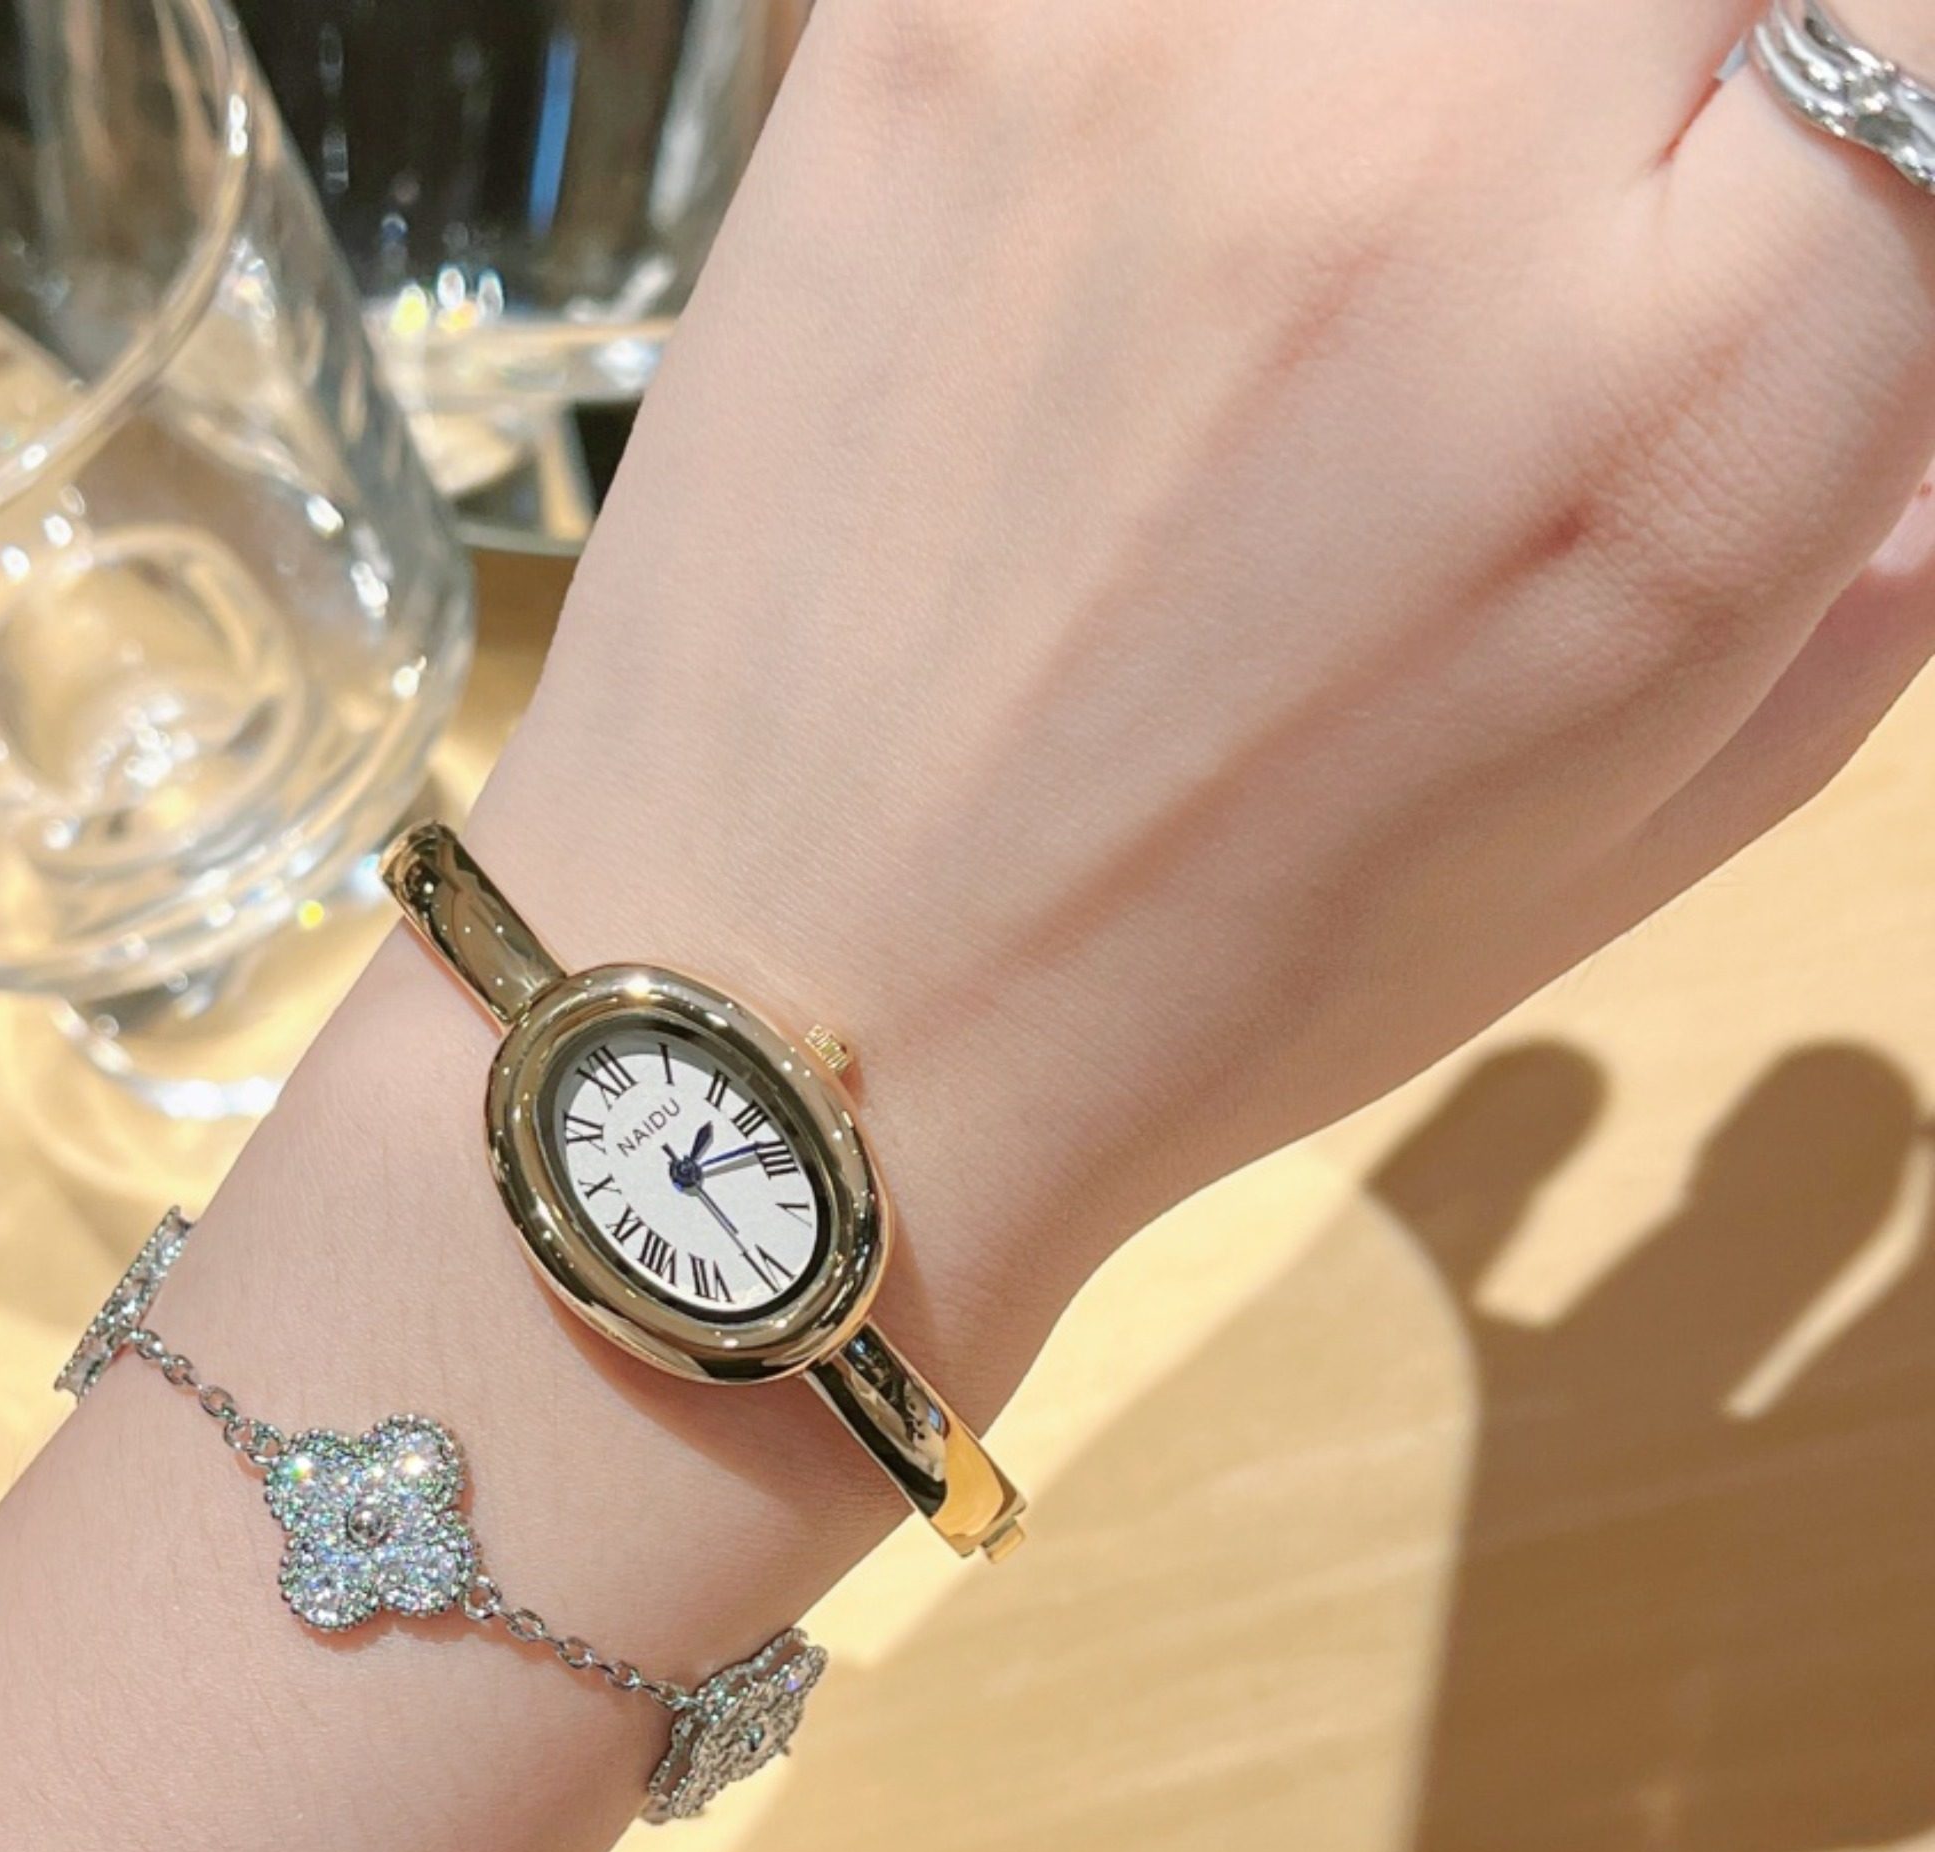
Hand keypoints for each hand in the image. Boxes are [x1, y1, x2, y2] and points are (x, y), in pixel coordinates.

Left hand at [471, 0, 1934, 1399]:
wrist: (790, 994)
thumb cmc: (1206, 968)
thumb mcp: (1640, 825)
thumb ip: (1875, 535)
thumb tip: (1910, 268)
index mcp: (1687, 409)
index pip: (1921, 46)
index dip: (1845, 123)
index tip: (1748, 203)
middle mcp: (1446, 169)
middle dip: (1653, 77)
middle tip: (1529, 224)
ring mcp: (1170, 51)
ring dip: (1430, 70)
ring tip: (1327, 232)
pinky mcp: (939, 11)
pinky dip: (1204, 65)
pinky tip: (1171, 190)